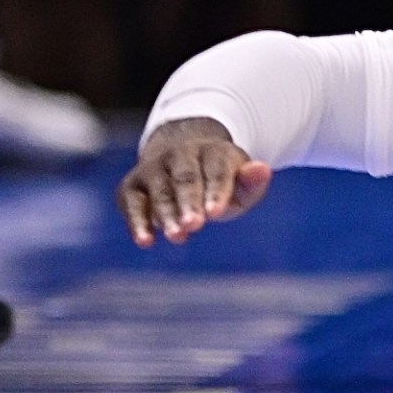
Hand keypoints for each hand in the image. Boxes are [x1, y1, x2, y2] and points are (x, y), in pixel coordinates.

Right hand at [118, 118, 271, 247]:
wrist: (182, 162)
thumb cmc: (219, 183)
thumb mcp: (241, 183)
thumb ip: (251, 182)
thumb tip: (262, 169)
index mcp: (212, 151)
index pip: (216, 169)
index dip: (216, 191)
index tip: (217, 212)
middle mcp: (179, 154)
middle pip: (185, 178)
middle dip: (189, 202)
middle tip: (194, 225)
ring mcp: (152, 168)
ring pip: (159, 191)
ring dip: (167, 215)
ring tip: (178, 237)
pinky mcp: (131, 186)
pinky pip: (131, 204)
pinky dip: (137, 222)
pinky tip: (146, 241)